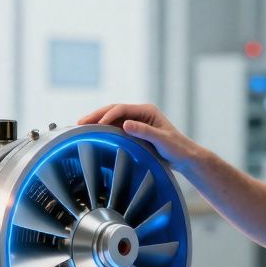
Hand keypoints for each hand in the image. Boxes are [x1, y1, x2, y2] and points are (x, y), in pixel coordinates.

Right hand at [78, 103, 202, 172]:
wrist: (185, 158)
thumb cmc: (177, 149)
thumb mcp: (162, 140)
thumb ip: (144, 131)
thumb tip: (125, 124)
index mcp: (147, 111)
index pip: (121, 109)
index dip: (107, 115)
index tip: (95, 124)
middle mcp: (141, 114)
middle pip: (114, 110)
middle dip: (96, 115)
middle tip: (80, 122)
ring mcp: (137, 122)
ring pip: (113, 118)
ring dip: (98, 121)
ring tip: (81, 127)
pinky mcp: (135, 131)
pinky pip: (116, 127)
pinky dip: (104, 129)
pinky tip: (94, 134)